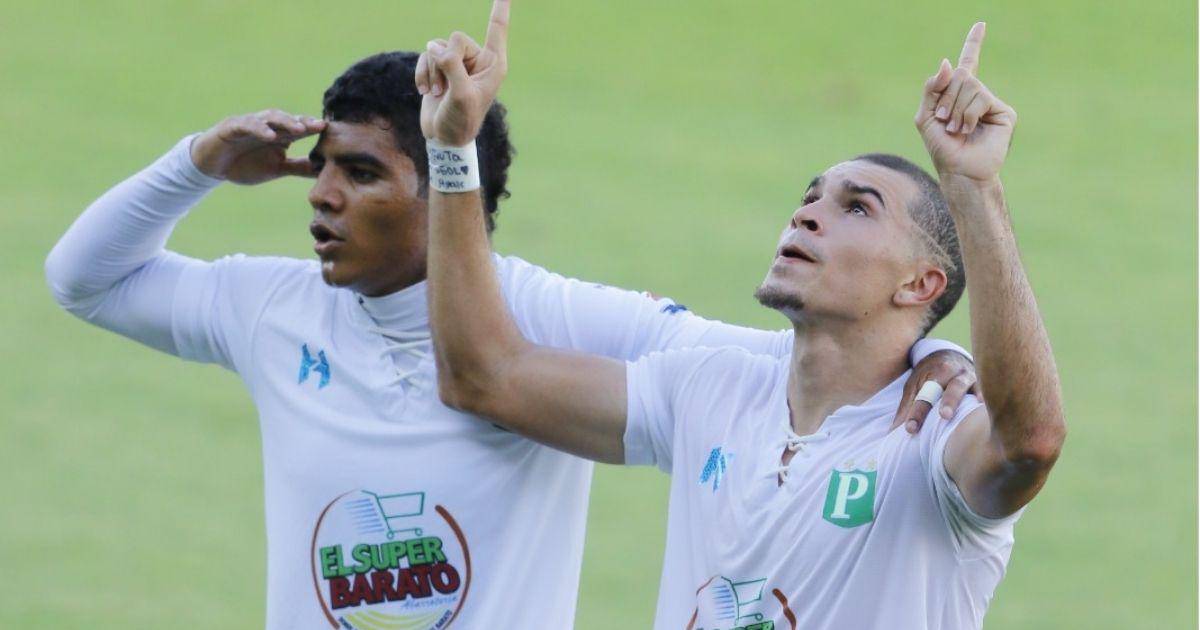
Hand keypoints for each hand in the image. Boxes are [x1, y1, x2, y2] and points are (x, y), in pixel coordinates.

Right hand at [190, 109, 324, 183]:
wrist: (212, 166)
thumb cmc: (245, 164)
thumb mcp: (276, 169)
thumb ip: (299, 168)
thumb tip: (324, 171)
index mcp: (280, 135)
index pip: (301, 129)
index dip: (315, 129)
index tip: (333, 133)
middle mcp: (268, 126)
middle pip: (289, 120)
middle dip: (305, 122)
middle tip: (320, 126)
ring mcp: (250, 124)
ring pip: (270, 117)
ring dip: (285, 121)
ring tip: (300, 129)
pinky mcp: (232, 127)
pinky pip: (247, 124)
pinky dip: (259, 128)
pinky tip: (270, 135)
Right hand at [416, 0, 509, 145]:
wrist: (445, 139)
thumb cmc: (461, 120)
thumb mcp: (461, 94)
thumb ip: (451, 66)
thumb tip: (434, 46)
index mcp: (493, 64)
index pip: (497, 30)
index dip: (500, 9)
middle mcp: (477, 60)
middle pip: (455, 38)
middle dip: (445, 61)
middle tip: (446, 88)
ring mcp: (457, 64)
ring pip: (437, 47)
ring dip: (432, 72)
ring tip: (438, 94)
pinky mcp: (439, 69)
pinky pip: (425, 56)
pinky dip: (422, 73)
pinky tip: (424, 92)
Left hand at [891, 349, 981, 433]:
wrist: (948, 354)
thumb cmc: (928, 374)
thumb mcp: (914, 385)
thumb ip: (907, 407)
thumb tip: (892, 432)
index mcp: (933, 373)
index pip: (924, 394)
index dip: (917, 412)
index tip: (910, 429)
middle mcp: (952, 372)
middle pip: (950, 387)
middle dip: (948, 401)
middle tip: (944, 415)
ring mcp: (969, 376)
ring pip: (967, 386)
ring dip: (966, 399)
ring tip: (965, 414)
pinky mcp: (982, 382)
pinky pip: (985, 388)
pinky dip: (985, 396)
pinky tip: (985, 406)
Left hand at [915, 22, 1016, 181]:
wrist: (959, 172)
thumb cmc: (941, 148)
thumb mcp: (926, 116)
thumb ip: (932, 88)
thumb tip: (948, 62)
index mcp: (959, 94)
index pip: (968, 63)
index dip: (974, 43)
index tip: (981, 24)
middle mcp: (978, 95)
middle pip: (961, 74)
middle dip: (946, 97)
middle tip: (944, 121)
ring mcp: (992, 103)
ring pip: (970, 86)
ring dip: (956, 109)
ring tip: (956, 129)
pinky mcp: (1005, 112)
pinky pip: (981, 99)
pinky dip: (968, 115)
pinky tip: (968, 129)